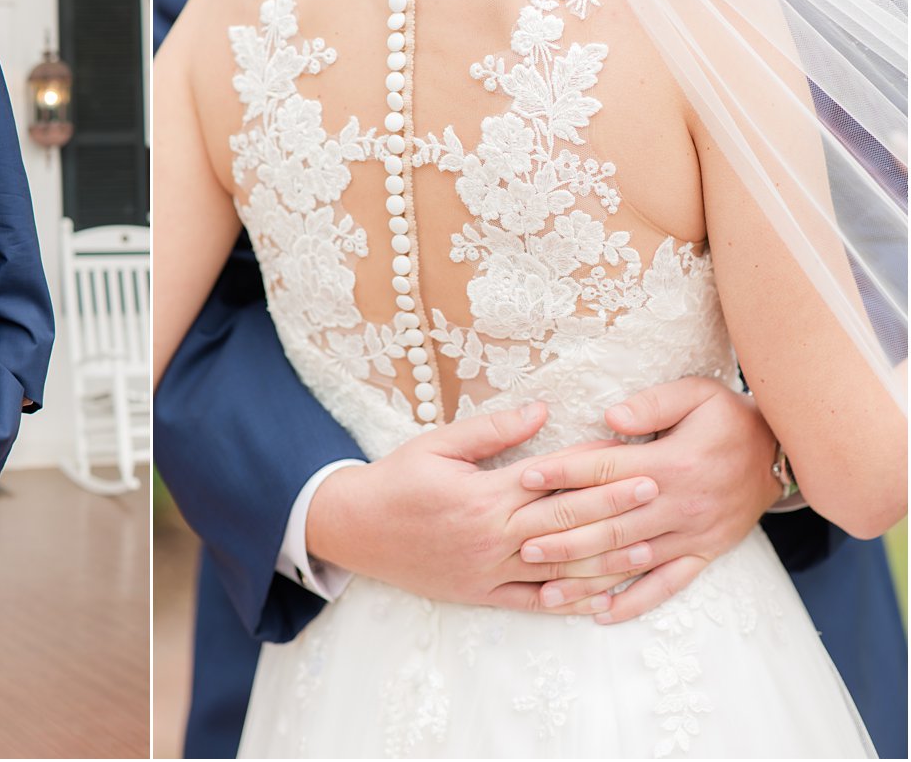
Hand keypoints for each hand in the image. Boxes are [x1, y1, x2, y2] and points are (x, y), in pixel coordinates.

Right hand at [306, 403, 650, 615]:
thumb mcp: (436, 443)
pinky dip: (571, 602)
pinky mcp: (483, 594)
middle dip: (616, 508)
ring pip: (560, 569)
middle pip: (566, 523)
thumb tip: (540, 410)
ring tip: (650, 547)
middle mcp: (493, 536)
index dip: (596, 471)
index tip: (635, 458)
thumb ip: (490, 430)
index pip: (552, 481)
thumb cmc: (395, 480)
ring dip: (608, 559)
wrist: (353, 529)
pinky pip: (535, 602)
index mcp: (483, 495)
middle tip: (658, 492)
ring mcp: (490, 570)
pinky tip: (605, 598)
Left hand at [516, 376, 778, 622]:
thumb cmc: (730, 418)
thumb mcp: (698, 394)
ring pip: (631, 562)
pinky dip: (634, 603)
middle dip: (563, 536)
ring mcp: (693, 535)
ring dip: (587, 577)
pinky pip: (667, 585)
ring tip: (546, 589)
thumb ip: (653, 403)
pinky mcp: (704, 553)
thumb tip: (610, 416)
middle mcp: (680, 505)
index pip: (606, 469)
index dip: (564, 472)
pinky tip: (601, 615)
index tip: (526, 477)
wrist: (784, 454)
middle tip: (521, 544)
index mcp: (673, 463)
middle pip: (611, 524)